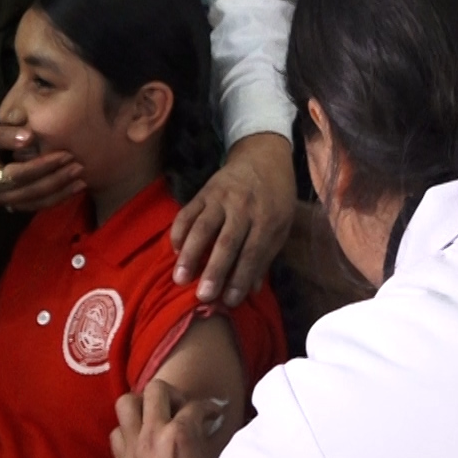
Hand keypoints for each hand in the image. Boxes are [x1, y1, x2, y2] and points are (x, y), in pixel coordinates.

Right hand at [0, 116, 83, 211]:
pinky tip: (65, 189)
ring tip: (80, 183)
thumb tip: (30, 136)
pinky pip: (27, 202)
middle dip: (57, 182)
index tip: (66, 155)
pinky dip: (47, 197)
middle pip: (29, 194)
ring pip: (30, 203)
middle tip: (80, 168)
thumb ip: (4, 134)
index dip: (44, 166)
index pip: (20, 176)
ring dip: (57, 194)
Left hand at [111, 379, 224, 457]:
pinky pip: (116, 431)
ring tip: (156, 416)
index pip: (196, 405)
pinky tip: (141, 439)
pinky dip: (128, 431)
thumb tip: (211, 421)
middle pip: (156, 389)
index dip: (211, 407)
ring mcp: (133, 445)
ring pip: (126, 402)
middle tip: (182, 409)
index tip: (215, 412)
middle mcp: (153, 433)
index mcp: (180, 434)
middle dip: (173, 395)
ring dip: (142, 406)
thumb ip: (207, 438)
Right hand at [171, 133, 293, 306]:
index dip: (240, 277)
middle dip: (214, 271)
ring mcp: (221, 197)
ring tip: (179, 278)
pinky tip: (175, 251)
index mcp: (268, 218)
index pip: (253, 252)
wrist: (263, 156)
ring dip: (190, 254)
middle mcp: (244, 207)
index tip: (229, 301)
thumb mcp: (281, 225)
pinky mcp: (204, 191)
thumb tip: (253, 291)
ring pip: (203, 227)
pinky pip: (188, 212)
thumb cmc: (275, 197)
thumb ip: (266, 256)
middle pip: (227, 242)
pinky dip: (179, 231)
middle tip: (202, 296)